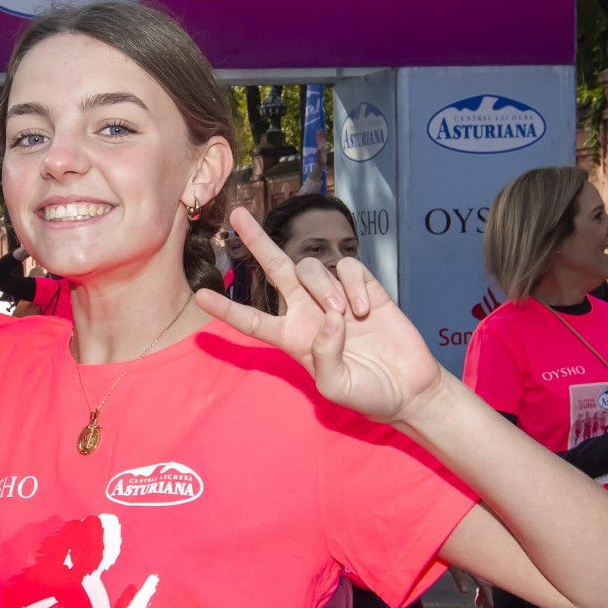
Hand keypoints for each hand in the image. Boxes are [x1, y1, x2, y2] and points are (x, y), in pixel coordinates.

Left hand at [195, 207, 445, 423]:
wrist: (408, 388)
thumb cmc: (367, 393)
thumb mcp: (337, 387)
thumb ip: (325, 358)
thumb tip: (327, 318)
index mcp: (292, 338)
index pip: (252, 320)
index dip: (227, 310)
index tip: (200, 296)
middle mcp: (308, 312)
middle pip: (276, 270)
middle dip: (257, 241)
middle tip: (237, 215)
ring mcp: (336, 297)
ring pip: (312, 268)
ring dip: (324, 286)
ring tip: (344, 313)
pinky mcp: (366, 288)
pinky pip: (348, 269)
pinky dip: (352, 284)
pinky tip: (365, 308)